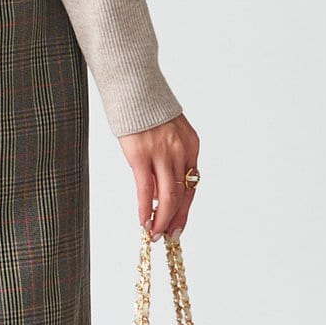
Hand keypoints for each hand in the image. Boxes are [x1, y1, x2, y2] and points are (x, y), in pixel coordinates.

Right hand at [118, 112, 200, 239]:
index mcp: (191, 146)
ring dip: (162, 220)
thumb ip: (168, 161)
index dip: (185, 209)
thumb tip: (159, 193)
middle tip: (169, 237)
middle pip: (184, 195)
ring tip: (155, 234)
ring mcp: (161, 153)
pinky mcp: (140, 155)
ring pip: (169, 197)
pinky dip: (146, 209)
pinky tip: (143, 221)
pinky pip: (146, 190)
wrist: (133, 87)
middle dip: (176, 220)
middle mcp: (181, 151)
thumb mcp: (168, 134)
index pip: (192, 185)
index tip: (178, 225)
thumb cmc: (147, 110)